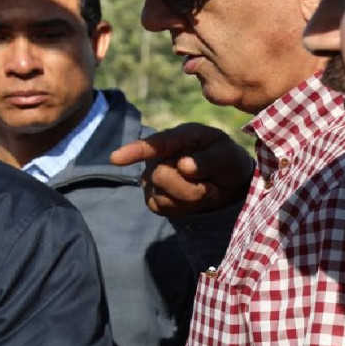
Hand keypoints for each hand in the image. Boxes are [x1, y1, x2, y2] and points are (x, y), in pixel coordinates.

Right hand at [111, 123, 253, 217]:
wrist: (229, 182)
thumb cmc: (227, 160)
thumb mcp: (228, 155)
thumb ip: (209, 159)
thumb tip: (183, 165)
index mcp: (179, 137)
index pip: (154, 144)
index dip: (134, 151)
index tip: (115, 158)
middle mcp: (159, 155)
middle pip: (161, 176)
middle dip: (191, 188)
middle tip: (211, 185)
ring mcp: (153, 176)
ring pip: (162, 196)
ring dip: (191, 199)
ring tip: (205, 189)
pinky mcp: (153, 196)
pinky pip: (162, 208)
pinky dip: (184, 208)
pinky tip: (194, 199)